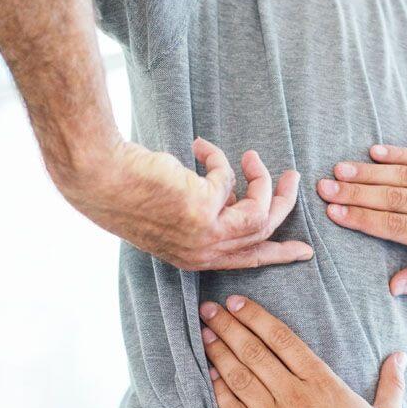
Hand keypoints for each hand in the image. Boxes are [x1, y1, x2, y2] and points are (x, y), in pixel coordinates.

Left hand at [55, 137, 312, 270]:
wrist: (102, 179)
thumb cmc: (130, 190)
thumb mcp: (177, 212)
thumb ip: (209, 211)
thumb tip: (234, 195)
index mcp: (196, 258)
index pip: (248, 261)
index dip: (279, 254)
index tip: (304, 251)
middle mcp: (203, 253)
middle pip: (264, 234)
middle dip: (284, 204)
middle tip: (293, 178)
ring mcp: (205, 234)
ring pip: (260, 211)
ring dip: (262, 179)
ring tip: (252, 155)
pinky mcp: (205, 209)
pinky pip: (229, 179)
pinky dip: (218, 159)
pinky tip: (198, 147)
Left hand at [198, 295, 406, 407]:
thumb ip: (391, 383)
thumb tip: (400, 356)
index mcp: (322, 383)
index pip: (282, 339)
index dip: (256, 317)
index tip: (237, 303)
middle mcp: (294, 396)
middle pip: (254, 352)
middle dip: (228, 327)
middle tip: (209, 310)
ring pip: (240, 378)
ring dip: (219, 353)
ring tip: (204, 334)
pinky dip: (219, 391)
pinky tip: (209, 375)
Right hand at [317, 145, 406, 295]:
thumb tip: (391, 286)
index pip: (395, 225)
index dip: (362, 218)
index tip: (334, 213)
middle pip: (392, 197)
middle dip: (355, 192)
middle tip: (323, 188)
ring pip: (404, 174)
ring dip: (369, 171)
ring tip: (339, 169)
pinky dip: (399, 153)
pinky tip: (374, 151)